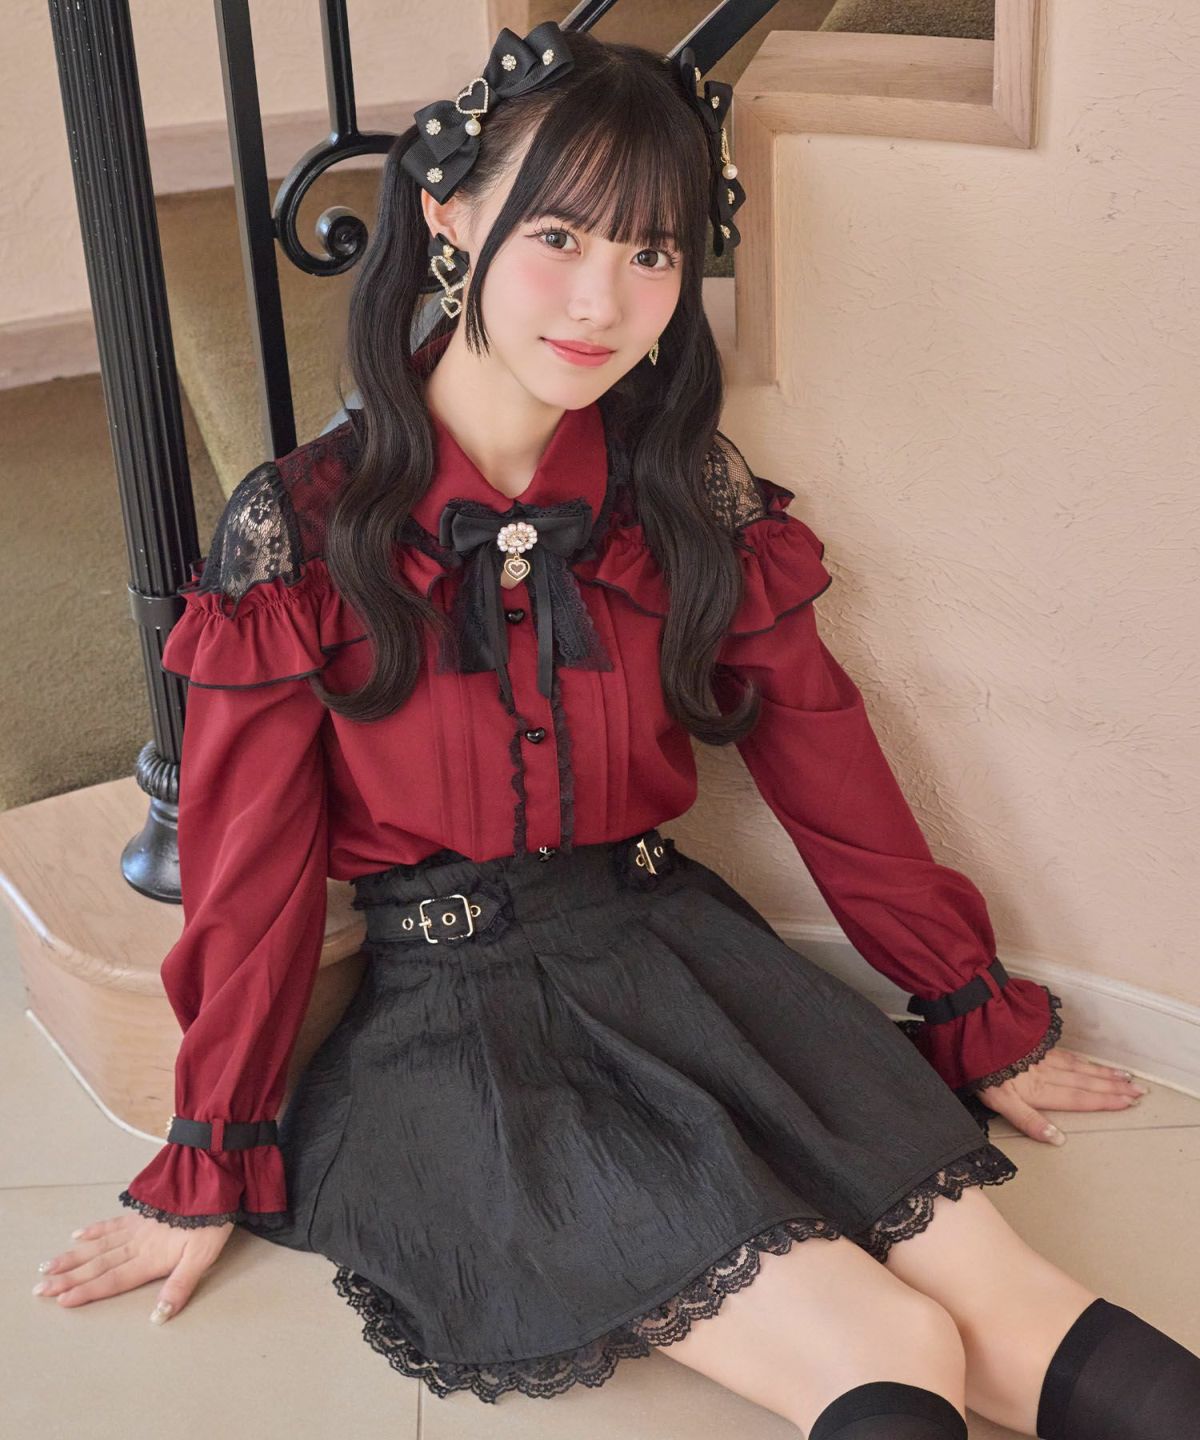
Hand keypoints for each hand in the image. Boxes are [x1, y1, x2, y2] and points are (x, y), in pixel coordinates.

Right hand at [32, 1210, 234, 1321]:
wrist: (212, 1179)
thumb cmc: (211, 1221)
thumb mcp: (203, 1257)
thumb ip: (180, 1286)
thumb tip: (159, 1316)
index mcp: (150, 1258)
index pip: (114, 1280)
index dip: (88, 1291)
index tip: (61, 1301)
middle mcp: (138, 1243)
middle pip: (98, 1264)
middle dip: (68, 1278)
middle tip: (40, 1287)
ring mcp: (138, 1226)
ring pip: (98, 1245)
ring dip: (73, 1257)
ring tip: (48, 1266)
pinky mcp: (142, 1212)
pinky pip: (112, 1223)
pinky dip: (94, 1230)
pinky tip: (78, 1234)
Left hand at [973, 1046, 1148, 1143]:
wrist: (970, 1031)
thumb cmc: (982, 1071)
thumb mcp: (1001, 1103)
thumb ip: (1029, 1121)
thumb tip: (1058, 1139)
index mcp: (1040, 1090)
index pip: (1079, 1098)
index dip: (1104, 1101)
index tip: (1128, 1102)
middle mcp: (1046, 1073)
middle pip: (1086, 1082)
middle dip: (1114, 1087)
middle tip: (1139, 1090)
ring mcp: (1042, 1057)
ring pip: (1080, 1067)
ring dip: (1104, 1073)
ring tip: (1125, 1076)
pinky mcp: (1034, 1044)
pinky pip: (1067, 1054)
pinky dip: (1084, 1060)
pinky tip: (1090, 1062)